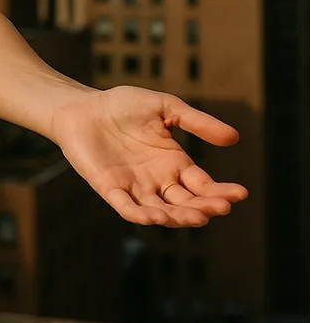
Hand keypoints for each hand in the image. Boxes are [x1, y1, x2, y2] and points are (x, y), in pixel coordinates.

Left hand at [50, 85, 248, 226]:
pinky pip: (129, 208)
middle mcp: (158, 181)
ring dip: (179, 217)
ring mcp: (135, 187)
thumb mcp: (165, 108)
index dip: (221, 192)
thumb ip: (196, 122)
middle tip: (221, 207)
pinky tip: (157, 217)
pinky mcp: (110, 190)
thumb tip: (235, 138)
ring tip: (198, 216)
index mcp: (174, 163)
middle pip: (186, 203)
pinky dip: (143, 215)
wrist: (83, 107)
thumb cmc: (123, 105)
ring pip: (162, 211)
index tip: (240, 193)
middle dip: (205, 207)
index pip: (203, 185)